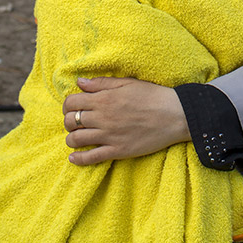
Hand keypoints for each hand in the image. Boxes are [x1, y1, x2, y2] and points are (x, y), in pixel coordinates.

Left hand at [62, 77, 189, 164]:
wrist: (174, 115)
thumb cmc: (152, 95)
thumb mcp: (126, 82)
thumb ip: (101, 83)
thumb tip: (80, 83)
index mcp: (104, 98)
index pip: (72, 102)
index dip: (67, 104)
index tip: (72, 107)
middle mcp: (102, 117)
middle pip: (70, 121)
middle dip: (67, 121)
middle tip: (73, 122)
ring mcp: (109, 135)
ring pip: (76, 140)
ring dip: (71, 139)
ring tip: (75, 138)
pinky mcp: (117, 151)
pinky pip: (91, 158)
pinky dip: (79, 159)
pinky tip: (73, 158)